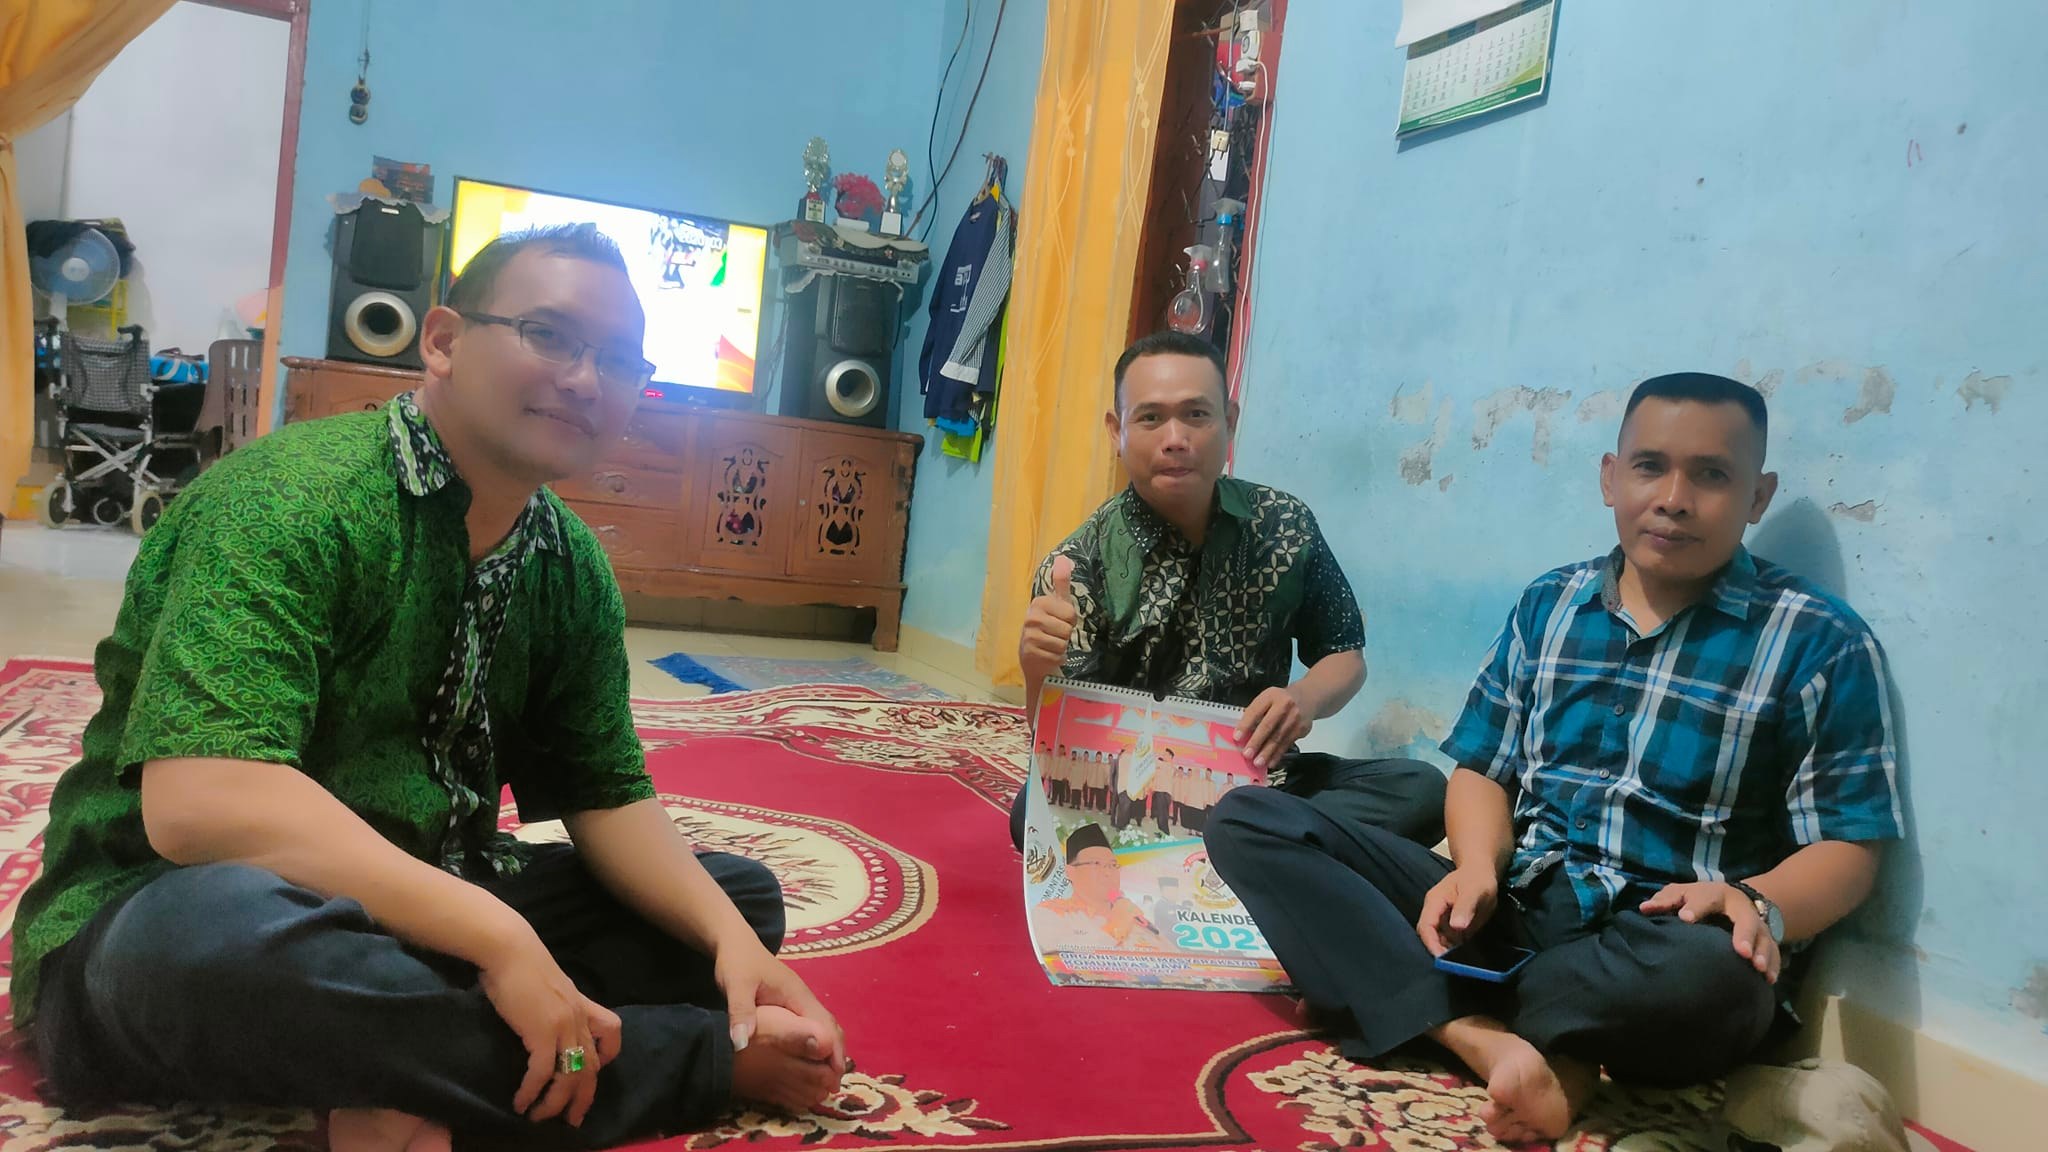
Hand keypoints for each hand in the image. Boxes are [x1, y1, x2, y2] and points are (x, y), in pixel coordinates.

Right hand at [478, 938, 623, 1127]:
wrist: (508, 950)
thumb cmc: (520, 965)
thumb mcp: (548, 987)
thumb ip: (552, 1005)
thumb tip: (540, 1020)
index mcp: (582, 1005)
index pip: (611, 1032)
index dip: (607, 1056)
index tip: (589, 1073)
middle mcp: (579, 1019)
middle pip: (592, 1066)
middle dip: (583, 1097)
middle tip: (572, 1120)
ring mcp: (564, 1026)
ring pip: (570, 1076)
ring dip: (555, 1103)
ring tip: (539, 1118)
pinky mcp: (542, 1032)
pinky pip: (542, 1072)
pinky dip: (532, 1092)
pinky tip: (520, 1103)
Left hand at [717, 942, 848, 1072]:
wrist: (734, 942)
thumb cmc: (737, 963)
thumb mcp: (735, 985)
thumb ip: (740, 1012)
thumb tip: (741, 1044)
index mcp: (798, 995)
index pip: (825, 1026)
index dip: (833, 1051)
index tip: (835, 1076)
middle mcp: (804, 998)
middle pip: (831, 1028)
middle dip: (837, 1054)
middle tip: (834, 1084)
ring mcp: (799, 1000)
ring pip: (824, 1027)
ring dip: (829, 1049)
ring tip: (826, 1077)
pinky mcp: (791, 1003)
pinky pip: (812, 1025)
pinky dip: (818, 1043)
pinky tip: (809, 1058)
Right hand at [1020, 556, 1078, 682]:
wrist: (1033, 656)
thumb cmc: (1049, 626)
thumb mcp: (1057, 603)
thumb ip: (1061, 582)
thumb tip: (1063, 557)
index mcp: (1039, 603)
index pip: (1071, 614)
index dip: (1070, 621)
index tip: (1059, 621)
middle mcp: (1031, 618)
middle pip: (1067, 630)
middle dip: (1065, 635)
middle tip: (1055, 634)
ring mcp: (1029, 636)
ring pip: (1062, 643)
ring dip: (1061, 647)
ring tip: (1051, 644)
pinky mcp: (1030, 653)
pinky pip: (1057, 656)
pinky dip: (1056, 658)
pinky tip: (1047, 654)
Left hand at [1235, 686, 1309, 769]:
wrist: (1307, 697)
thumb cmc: (1280, 700)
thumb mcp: (1267, 699)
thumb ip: (1255, 712)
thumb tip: (1243, 734)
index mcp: (1271, 695)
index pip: (1255, 710)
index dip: (1245, 724)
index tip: (1237, 737)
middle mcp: (1284, 705)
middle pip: (1268, 725)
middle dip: (1256, 741)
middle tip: (1247, 754)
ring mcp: (1295, 717)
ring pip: (1279, 737)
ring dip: (1267, 752)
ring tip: (1257, 762)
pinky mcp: (1302, 729)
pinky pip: (1287, 744)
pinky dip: (1278, 754)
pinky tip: (1270, 762)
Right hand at [1416, 866, 1499, 955]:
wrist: (1481, 873)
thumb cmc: (1477, 879)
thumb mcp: (1474, 891)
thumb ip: (1465, 907)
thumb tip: (1457, 927)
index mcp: (1435, 902)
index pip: (1425, 926)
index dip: (1431, 943)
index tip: (1441, 958)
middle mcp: (1435, 913)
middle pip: (1429, 936)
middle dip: (1437, 951)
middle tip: (1453, 965)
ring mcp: (1443, 920)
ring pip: (1439, 940)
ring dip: (1447, 953)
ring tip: (1460, 964)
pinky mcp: (1452, 926)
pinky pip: (1449, 941)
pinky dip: (1455, 950)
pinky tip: (1465, 958)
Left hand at [1639, 882, 1780, 983]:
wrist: (1734, 899)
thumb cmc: (1699, 900)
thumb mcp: (1682, 894)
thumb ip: (1665, 901)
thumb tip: (1644, 909)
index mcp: (1716, 894)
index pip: (1706, 897)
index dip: (1696, 907)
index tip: (1685, 919)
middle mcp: (1740, 908)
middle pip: (1745, 919)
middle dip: (1744, 934)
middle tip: (1740, 952)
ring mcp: (1757, 924)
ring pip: (1764, 937)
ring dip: (1763, 952)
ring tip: (1758, 968)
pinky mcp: (1767, 940)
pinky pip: (1775, 952)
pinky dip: (1774, 965)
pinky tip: (1769, 980)